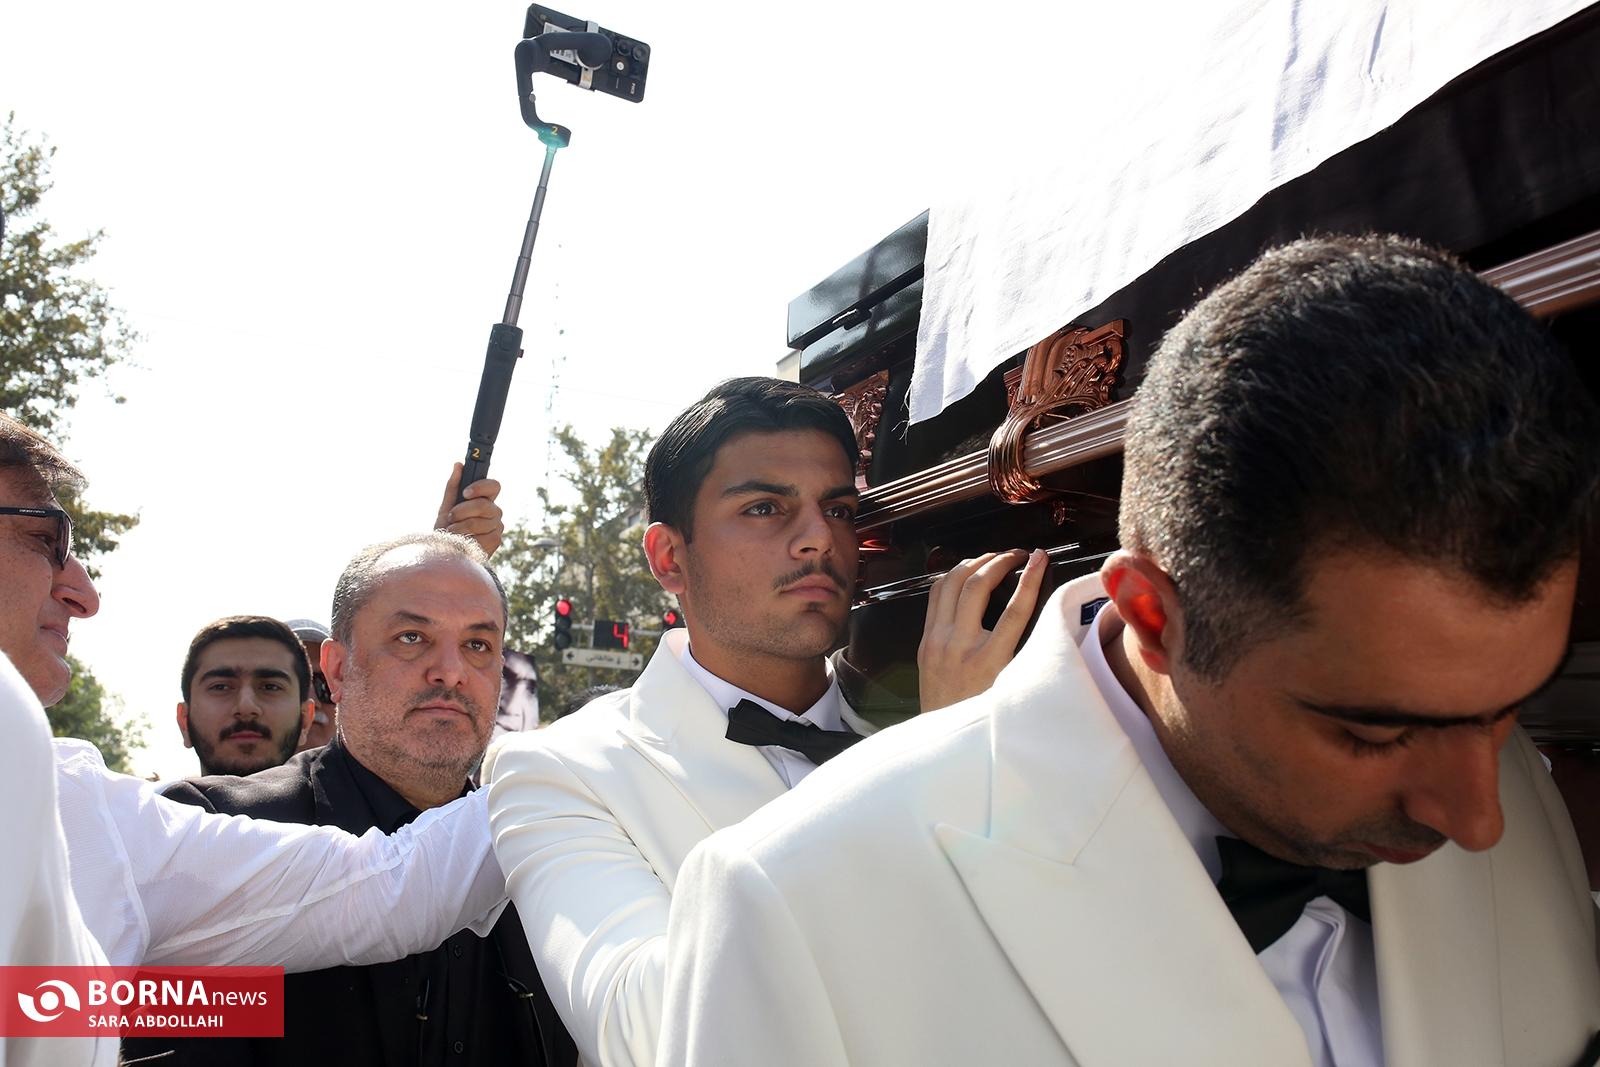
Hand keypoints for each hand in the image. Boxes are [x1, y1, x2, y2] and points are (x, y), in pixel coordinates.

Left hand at [435, 462, 504, 557]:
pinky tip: (462, 542)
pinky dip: (467, 539)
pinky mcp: (495, 541)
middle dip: (462, 511)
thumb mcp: (446, 507)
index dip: (481, 487)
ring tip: (453, 533)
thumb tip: (458, 464)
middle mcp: (494, 512)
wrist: (447, 553)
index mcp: (485, 499)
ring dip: (460, 528)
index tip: (465, 493)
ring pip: (480, 522)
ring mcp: (497, 527)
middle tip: (451, 518)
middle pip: (484, 505)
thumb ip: (453, 487)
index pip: (494, 486)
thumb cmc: (447, 529)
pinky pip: (482, 536)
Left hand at [917, 548, 1046, 712]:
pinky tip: (965, 573)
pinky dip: (952, 578)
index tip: (1040, 558)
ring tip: (993, 558)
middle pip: (977, 586)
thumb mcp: (1012, 686)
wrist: (942, 737)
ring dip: (973, 563)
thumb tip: (1044, 614)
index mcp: (988, 661)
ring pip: (950, 583)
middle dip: (999, 561)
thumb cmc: (982, 713)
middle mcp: (959, 646)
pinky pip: (935, 596)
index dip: (1031, 579)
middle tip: (1017, 554)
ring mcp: (937, 641)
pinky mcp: (924, 641)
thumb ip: (1024, 651)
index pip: (1015, 609)